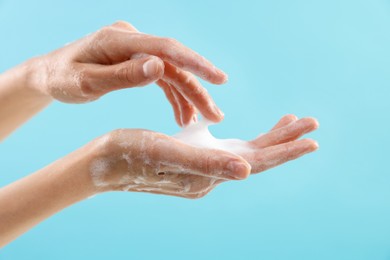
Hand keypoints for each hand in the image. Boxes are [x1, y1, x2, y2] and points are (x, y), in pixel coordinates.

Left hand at [26, 21, 225, 124]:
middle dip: (197, 89)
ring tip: (200, 121)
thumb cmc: (61, 78)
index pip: (165, 48)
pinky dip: (173, 96)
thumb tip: (160, 67)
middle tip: (215, 115)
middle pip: (174, 63)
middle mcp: (131, 40)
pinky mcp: (135, 60)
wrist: (48, 74)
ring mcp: (134, 49)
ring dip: (188, 96)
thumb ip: (123, 75)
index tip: (219, 78)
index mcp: (118, 40)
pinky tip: (181, 115)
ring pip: (171, 72)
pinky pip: (161, 77)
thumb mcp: (86, 83)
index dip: (195, 62)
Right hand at [89, 114, 317, 198]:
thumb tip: (247, 171)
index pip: (256, 162)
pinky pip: (229, 148)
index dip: (284, 151)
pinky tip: (252, 130)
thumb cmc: (129, 154)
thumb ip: (207, 163)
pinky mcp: (194, 157)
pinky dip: (246, 137)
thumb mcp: (167, 152)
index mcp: (208, 174)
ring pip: (246, 152)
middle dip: (285, 141)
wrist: (103, 164)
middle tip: (312, 124)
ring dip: (269, 138)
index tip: (312, 139)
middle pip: (257, 158)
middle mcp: (211, 174)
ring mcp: (203, 167)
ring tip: (290, 121)